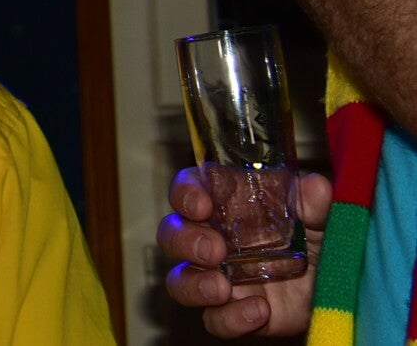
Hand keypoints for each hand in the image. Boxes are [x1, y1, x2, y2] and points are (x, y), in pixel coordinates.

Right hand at [160, 166, 328, 336]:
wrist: (336, 289)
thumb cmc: (317, 241)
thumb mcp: (322, 218)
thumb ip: (315, 204)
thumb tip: (314, 188)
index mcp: (224, 205)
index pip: (187, 190)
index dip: (185, 194)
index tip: (201, 205)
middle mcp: (211, 238)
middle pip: (172, 235)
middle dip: (184, 241)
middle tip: (213, 251)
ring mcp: (218, 278)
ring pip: (179, 281)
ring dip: (193, 285)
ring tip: (221, 289)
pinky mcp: (233, 312)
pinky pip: (214, 320)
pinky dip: (230, 319)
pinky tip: (259, 311)